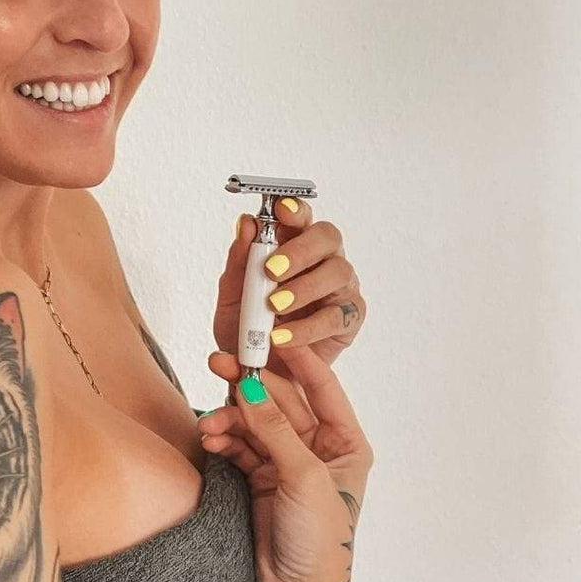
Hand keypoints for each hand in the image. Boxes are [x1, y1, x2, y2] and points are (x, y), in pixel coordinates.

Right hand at [198, 347, 372, 581]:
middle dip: (248, 386)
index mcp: (345, 442)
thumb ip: (275, 429)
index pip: (321, 387)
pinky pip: (239, 445)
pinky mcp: (261, 475)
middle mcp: (317, 446)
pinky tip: (210, 440)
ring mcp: (287, 460)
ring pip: (254, 422)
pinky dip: (224, 439)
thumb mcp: (303, 477)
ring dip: (229, 418)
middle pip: (279, 401)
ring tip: (208, 425)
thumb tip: (249, 386)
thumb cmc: (320, 540)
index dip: (297, 360)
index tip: (271, 335)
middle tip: (218, 363)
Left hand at [214, 197, 365, 371]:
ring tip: (275, 306)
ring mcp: (340, 288)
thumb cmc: (246, 326)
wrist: (254, 372)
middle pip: (327, 236)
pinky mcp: (349, 318)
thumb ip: (239, 259)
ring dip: (304, 287)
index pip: (301, 217)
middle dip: (300, 249)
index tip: (281, 210)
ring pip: (338, 271)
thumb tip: (246, 223)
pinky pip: (337, 316)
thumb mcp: (231, 293)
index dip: (295, 209)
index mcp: (292, 244)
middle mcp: (322, 260)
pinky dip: (308, 327)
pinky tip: (283, 337)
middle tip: (271, 270)